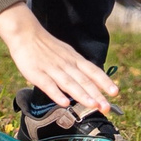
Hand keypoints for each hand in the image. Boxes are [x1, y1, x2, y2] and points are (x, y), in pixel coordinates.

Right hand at [0, 1, 117, 110]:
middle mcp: (66, 64)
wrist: (25, 33)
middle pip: (83, 80)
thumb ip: (77, 68)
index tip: (115, 92)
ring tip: (92, 105)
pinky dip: (57, 94)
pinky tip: (64, 103)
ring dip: (82, 95)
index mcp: (74, 59)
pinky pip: (48, 85)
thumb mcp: (66, 53)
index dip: (104, 82)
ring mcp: (52, 69)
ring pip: (69, 83)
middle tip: (107, 107)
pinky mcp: (37, 74)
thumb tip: (91, 82)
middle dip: (97, 94)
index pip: (93, 71)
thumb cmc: (46, 46)